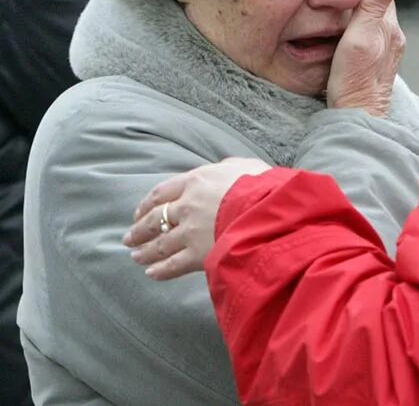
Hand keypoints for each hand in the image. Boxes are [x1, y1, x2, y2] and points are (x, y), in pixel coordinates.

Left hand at [124, 157, 270, 279]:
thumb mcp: (246, 166)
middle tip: (129, 237)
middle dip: (140, 230)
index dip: (147, 203)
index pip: (162, 192)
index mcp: (197, 182)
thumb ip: (230, 167)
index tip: (139, 212)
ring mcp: (190, 232)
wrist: (269, 212)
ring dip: (146, 251)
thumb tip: (226, 168)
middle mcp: (187, 206)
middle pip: (155, 219)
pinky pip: (173, 265)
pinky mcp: (198, 255)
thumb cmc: (263, 186)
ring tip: (135, 256)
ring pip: (160, 243)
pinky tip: (151, 273)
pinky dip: (161, 270)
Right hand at [327, 0, 404, 115]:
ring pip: (379, 5)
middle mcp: (391, 32)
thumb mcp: (361, 40)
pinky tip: (357, 9)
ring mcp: (386, 45)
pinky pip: (373, 20)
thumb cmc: (355, 82)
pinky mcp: (378, 56)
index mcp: (387, 23)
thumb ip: (374, 8)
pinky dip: (366, 5)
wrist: (359, 117)